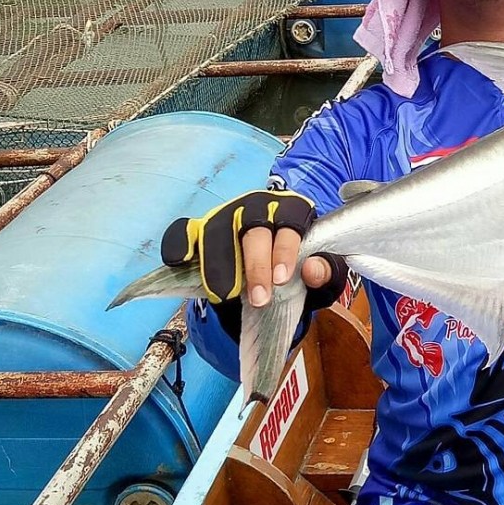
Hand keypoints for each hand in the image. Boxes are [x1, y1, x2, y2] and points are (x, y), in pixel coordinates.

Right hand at [161, 189, 332, 307]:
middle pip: (254, 229)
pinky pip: (184, 230)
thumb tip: (313, 270)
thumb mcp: (322, 268)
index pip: (290, 222)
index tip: (281, 279)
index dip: (284, 250)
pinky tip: (179, 260)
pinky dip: (178, 243)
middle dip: (255, 265)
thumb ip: (325, 270)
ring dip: (220, 264)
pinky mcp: (201, 227)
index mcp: (293, 209)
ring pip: (218, 231)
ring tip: (225, 295)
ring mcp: (227, 214)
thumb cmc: (301, 263)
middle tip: (258, 298)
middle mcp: (259, 206)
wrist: (275, 265)